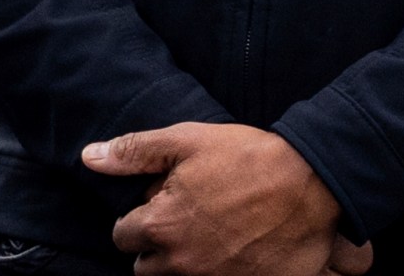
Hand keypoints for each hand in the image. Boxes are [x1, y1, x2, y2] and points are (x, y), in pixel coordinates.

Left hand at [83, 123, 370, 275]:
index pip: (122, 237)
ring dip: (185, 266)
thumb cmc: (247, 157)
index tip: (159, 208)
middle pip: (147, 269)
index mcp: (160, 227)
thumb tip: (88, 158)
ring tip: (208, 239)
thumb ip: (133, 153)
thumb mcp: (184, 141)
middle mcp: (184, 263)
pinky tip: (233, 253)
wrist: (315, 182)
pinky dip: (219, 273)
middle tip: (183, 225)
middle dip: (157, 249)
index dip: (138, 220)